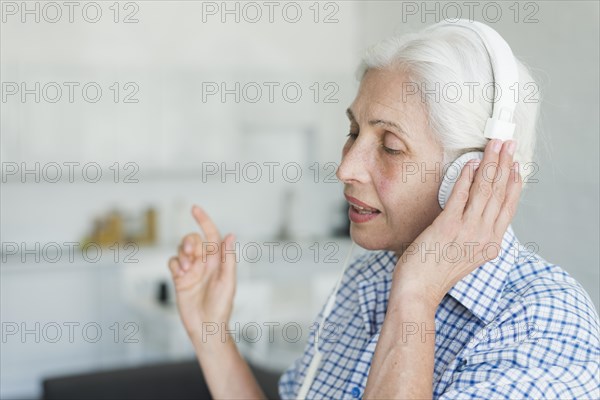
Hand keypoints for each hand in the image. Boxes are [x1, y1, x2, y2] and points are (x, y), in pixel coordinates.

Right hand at [168, 205, 236, 338]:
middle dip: (189, 243)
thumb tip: (230, 235)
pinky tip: (180, 275)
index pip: (211, 234)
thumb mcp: (228, 281)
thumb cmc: (221, 306)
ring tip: (187, 270)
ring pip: (181, 250)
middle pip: (192, 240)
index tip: (194, 208)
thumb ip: (227, 258)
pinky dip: (175, 264)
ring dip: (182, 255)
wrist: (206, 326)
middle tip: (191, 256)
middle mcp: (204, 262)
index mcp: (217, 260)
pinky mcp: (179, 278)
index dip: (203, 220)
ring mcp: (191, 270)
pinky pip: (172, 262)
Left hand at [391, 139, 521, 309]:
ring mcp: (467, 231)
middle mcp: (484, 236)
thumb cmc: (436, 273)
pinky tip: (469, 164)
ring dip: (490, 164)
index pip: (509, 207)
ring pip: (485, 190)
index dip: (514, 183)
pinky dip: (466, 177)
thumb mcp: (465, 255)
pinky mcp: (448, 226)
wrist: (419, 291)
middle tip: (508, 144)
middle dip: (505, 164)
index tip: (516, 165)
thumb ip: (474, 235)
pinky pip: (460, 195)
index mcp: (491, 244)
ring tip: (494, 145)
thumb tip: (475, 211)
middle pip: (500, 193)